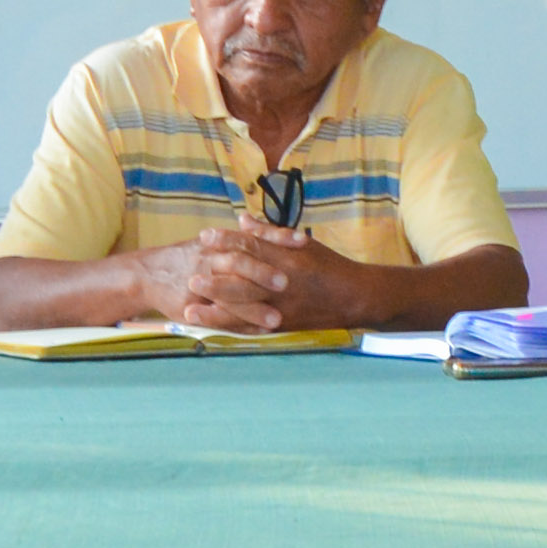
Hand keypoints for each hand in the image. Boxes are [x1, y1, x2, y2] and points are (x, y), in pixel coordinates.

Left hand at [142, 224, 366, 333]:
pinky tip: (210, 327)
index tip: (205, 236)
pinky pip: (252, 327)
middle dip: (217, 280)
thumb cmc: (328, 266)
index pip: (253, 247)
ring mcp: (282, 306)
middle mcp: (283, 283)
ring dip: (216, 309)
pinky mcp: (283, 324)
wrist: (356, 297)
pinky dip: (230, 328)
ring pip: (245, 308)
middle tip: (190, 277)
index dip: (227, 240)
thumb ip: (269, 234)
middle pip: (245, 281)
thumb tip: (241, 220)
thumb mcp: (302, 245)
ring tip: (190, 308)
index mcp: (288, 259)